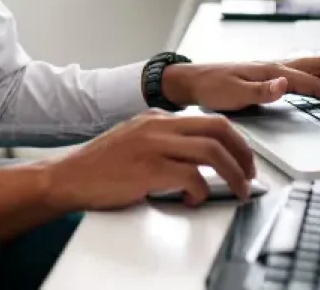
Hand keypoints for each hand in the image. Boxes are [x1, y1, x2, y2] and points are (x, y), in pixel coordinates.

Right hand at [46, 109, 255, 209]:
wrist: (69, 176)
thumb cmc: (102, 164)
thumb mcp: (136, 138)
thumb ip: (164, 138)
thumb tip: (198, 154)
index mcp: (157, 117)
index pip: (209, 120)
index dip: (235, 140)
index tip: (244, 158)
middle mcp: (158, 126)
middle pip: (218, 129)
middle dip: (242, 153)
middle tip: (249, 174)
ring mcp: (154, 145)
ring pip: (210, 151)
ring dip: (232, 174)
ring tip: (237, 190)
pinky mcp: (148, 169)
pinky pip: (190, 177)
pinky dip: (201, 191)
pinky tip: (194, 201)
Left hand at [162, 57, 319, 114]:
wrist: (193, 81)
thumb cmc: (211, 89)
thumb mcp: (234, 95)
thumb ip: (262, 91)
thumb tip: (285, 85)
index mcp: (272, 71)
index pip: (313, 82)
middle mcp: (276, 66)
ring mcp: (274, 68)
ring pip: (313, 65)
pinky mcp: (269, 73)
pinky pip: (302, 72)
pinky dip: (318, 79)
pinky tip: (318, 91)